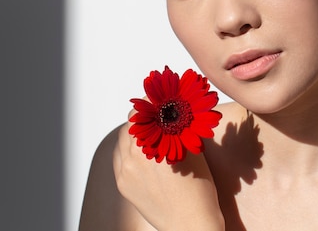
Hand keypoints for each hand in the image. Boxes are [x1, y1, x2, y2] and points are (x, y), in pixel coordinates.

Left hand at [113, 111, 224, 230]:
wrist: (191, 224)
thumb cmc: (199, 189)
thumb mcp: (193, 150)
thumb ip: (178, 125)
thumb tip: (172, 107)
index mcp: (152, 144)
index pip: (141, 112)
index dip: (149, 102)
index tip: (157, 98)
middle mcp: (134, 156)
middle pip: (130, 124)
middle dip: (142, 117)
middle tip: (154, 112)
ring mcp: (125, 172)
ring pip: (122, 140)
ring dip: (133, 132)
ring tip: (148, 131)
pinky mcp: (122, 184)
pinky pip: (119, 158)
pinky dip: (127, 149)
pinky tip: (140, 149)